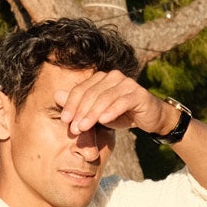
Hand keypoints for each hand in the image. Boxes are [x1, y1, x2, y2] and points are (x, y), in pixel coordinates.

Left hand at [54, 70, 175, 139]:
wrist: (150, 119)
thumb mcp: (97, 113)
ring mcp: (127, 83)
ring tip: (84, 128)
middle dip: (80, 112)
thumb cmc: (121, 115)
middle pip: (92, 93)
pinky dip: (111, 111)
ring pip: (105, 98)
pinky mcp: (139, 94)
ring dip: (92, 114)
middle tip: (73, 128)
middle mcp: (113, 77)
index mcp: (101, 78)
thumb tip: (56, 96)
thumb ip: (79, 105)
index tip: (64, 120)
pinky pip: (122, 102)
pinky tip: (103, 120)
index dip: (71, 104)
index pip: (81, 89)